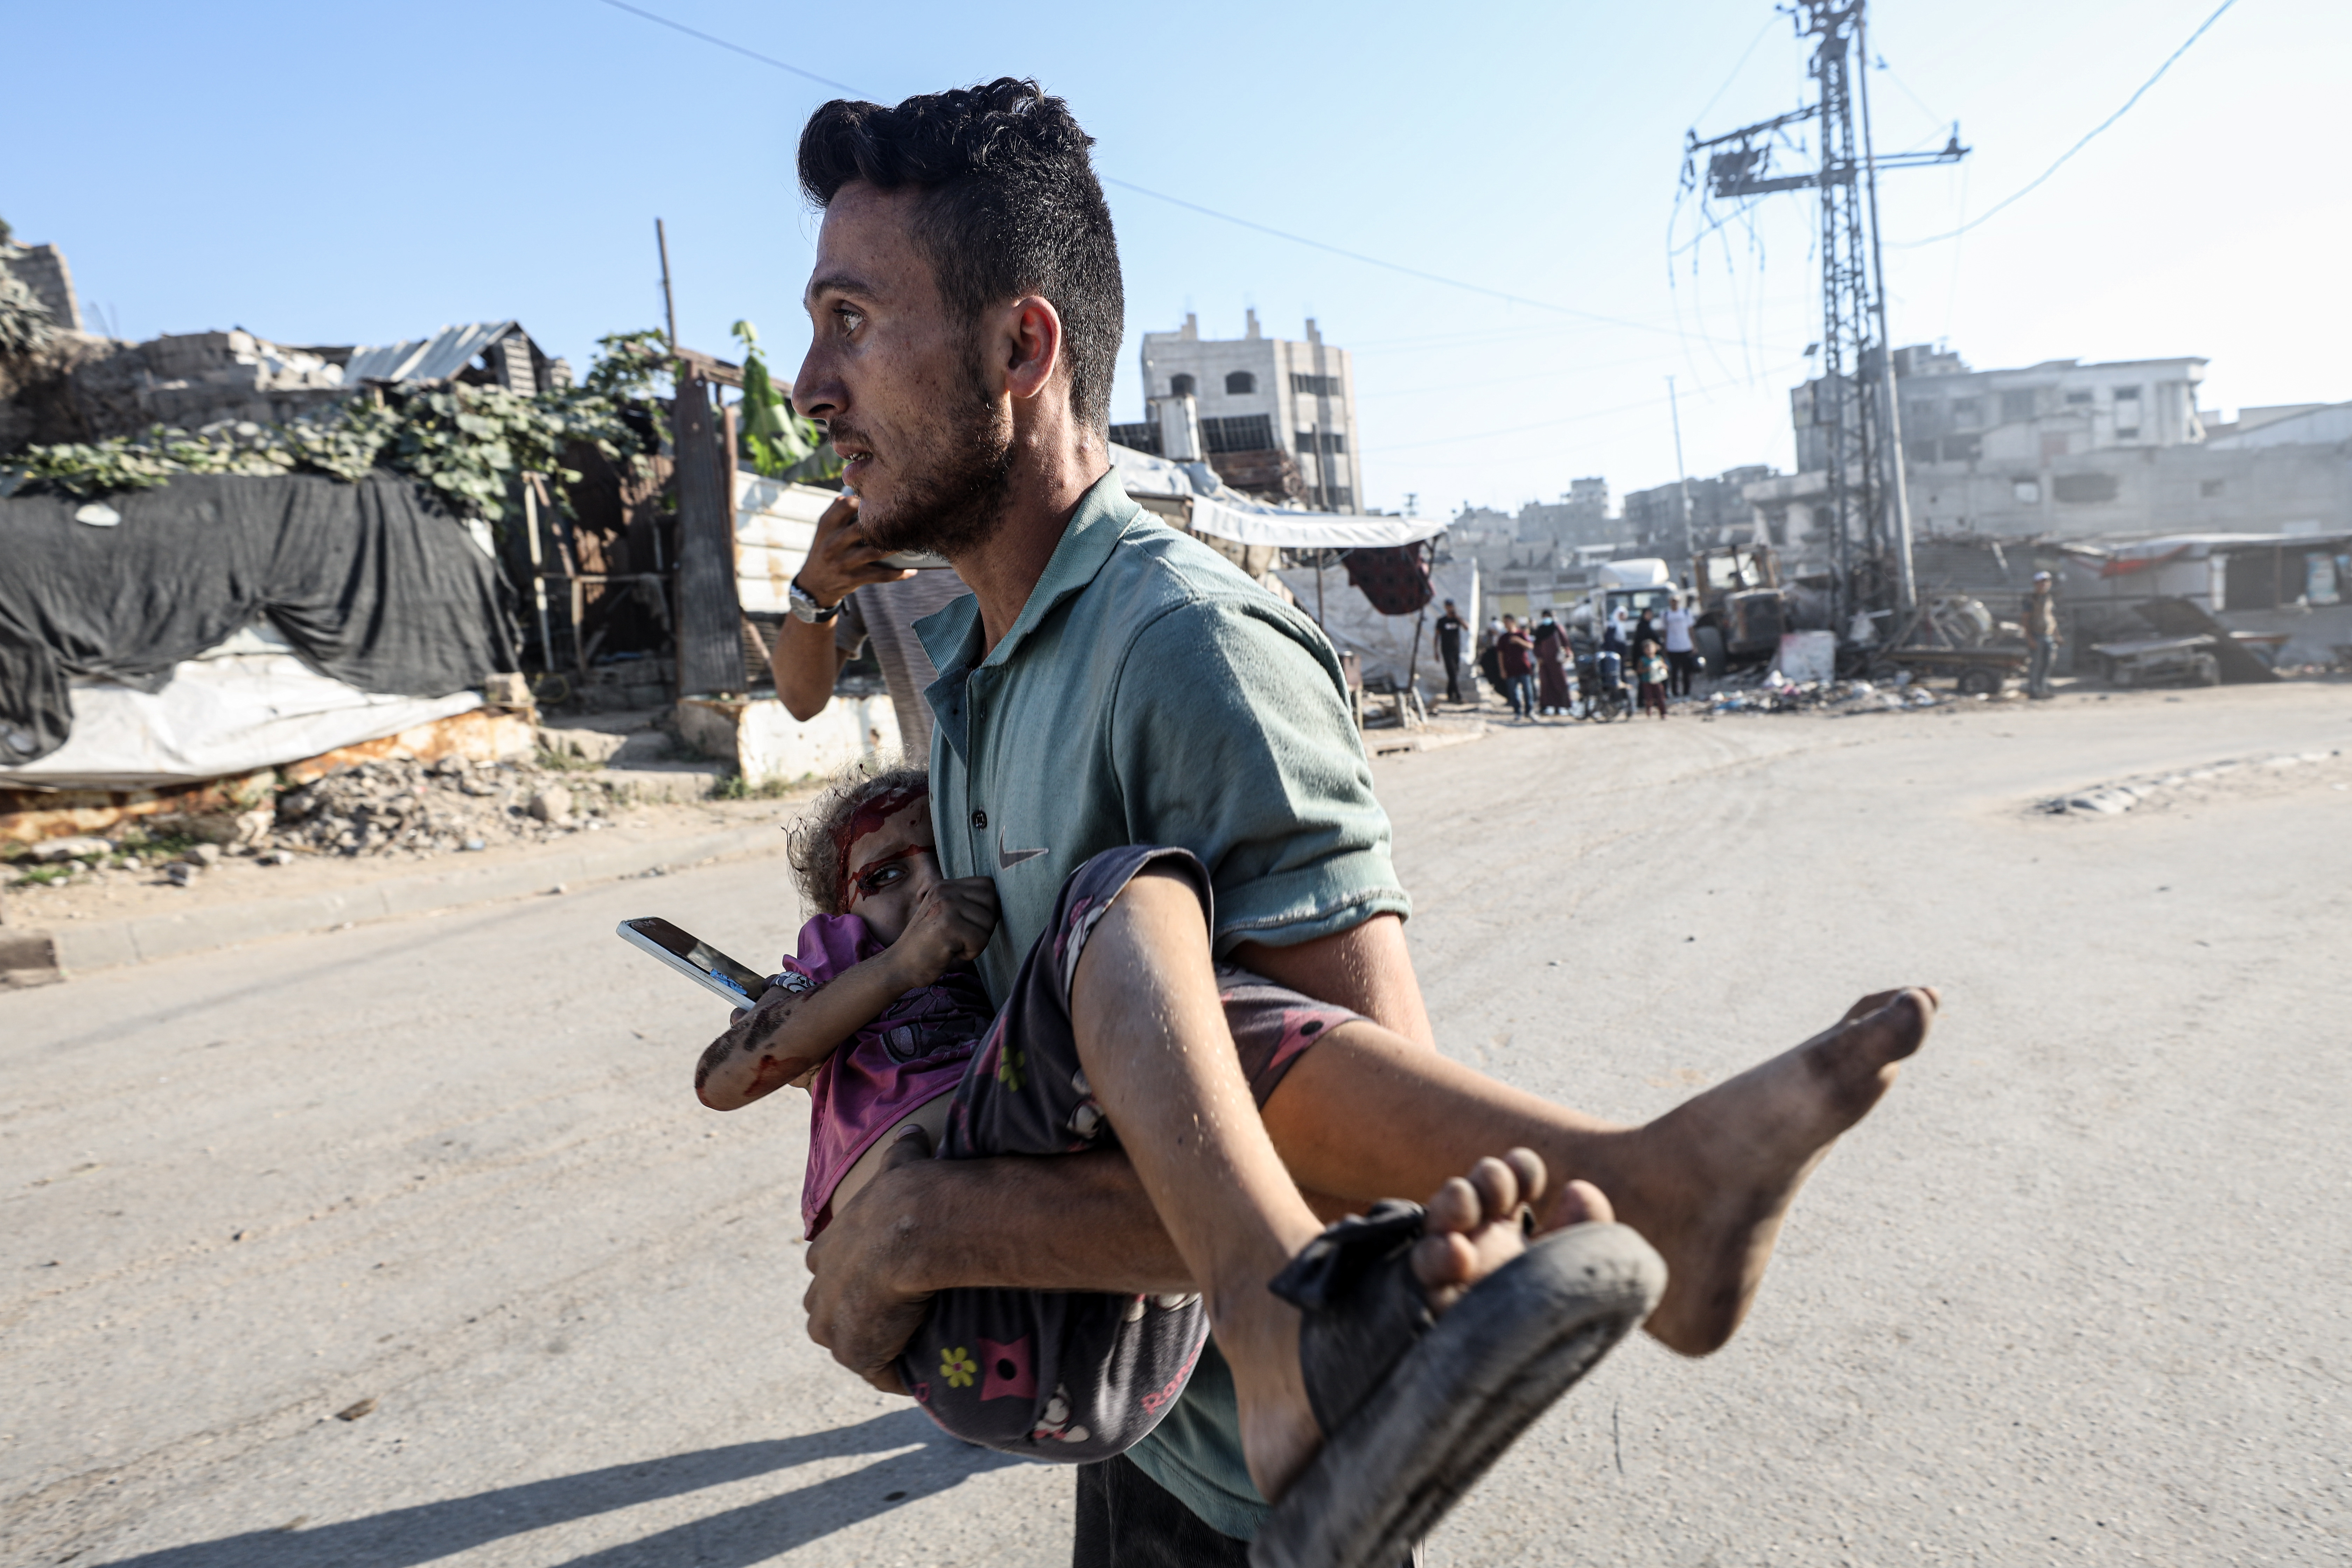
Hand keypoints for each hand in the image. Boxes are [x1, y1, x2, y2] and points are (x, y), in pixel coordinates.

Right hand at [795, 493, 912, 607]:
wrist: (814, 584)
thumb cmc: (825, 549)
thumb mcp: (825, 530)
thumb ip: (837, 511)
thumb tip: (853, 493)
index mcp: (827, 527)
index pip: (846, 505)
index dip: (864, 499)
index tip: (882, 497)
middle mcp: (834, 543)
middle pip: (862, 527)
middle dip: (886, 522)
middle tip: (907, 515)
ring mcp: (844, 562)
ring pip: (875, 551)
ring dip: (896, 546)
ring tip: (913, 539)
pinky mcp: (853, 579)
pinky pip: (880, 575)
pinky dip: (898, 574)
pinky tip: (912, 570)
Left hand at [803, 1147, 940, 1393]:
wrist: (913, 1230)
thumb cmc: (907, 1195)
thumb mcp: (900, 1164)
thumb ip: (903, 1150)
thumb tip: (914, 1130)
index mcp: (825, 1252)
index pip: (830, 1271)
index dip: (855, 1276)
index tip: (883, 1278)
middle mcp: (820, 1293)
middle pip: (832, 1314)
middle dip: (857, 1317)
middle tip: (900, 1316)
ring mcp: (833, 1328)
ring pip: (852, 1344)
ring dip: (878, 1346)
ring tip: (917, 1342)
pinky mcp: (854, 1354)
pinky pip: (878, 1371)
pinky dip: (898, 1370)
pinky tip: (925, 1362)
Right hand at [891, 875, 998, 984]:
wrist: (901, 964)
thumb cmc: (929, 944)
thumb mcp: (946, 914)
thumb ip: (967, 903)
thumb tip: (1001, 902)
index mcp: (945, 885)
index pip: (988, 885)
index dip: (987, 908)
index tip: (969, 924)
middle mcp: (944, 891)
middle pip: (992, 902)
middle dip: (984, 926)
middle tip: (962, 937)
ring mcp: (944, 907)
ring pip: (988, 922)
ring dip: (977, 941)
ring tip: (955, 944)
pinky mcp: (946, 926)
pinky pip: (980, 939)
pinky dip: (971, 952)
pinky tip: (952, 952)